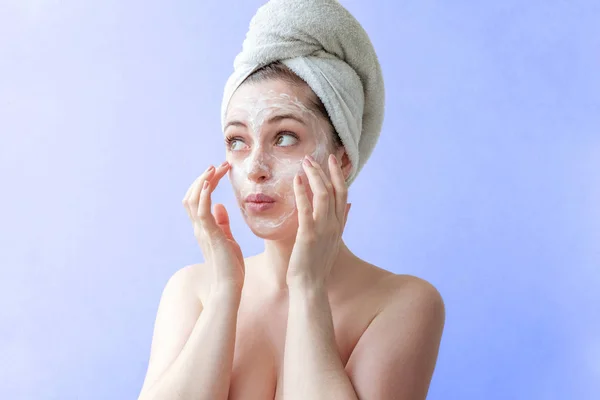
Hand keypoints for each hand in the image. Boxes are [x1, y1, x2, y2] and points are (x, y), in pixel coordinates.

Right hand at [182, 161, 244, 294]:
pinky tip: (210, 182)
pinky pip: (201, 211)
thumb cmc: (230, 266)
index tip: (219, 170)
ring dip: (203, 181)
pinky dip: (204, 194)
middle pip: (192, 195)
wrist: (230, 287)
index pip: (198, 199)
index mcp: (203, 228)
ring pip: (193, 199)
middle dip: (204, 177)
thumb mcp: (227, 239)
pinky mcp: (210, 235)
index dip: (206, 182)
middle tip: (219, 165)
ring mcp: (202, 231)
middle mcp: (199, 227)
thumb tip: (219, 206)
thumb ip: (222, 223)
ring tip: (214, 168)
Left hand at [286, 154, 350, 289]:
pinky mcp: (308, 235)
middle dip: (326, 171)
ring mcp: (323, 229)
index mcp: (339, 225)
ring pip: (323, 195)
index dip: (339, 175)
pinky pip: (306, 209)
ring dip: (315, 176)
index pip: (343, 194)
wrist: (310, 286)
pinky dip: (302, 192)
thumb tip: (350, 205)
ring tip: (306, 162)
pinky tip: (297, 180)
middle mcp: (334, 225)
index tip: (333, 160)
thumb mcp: (333, 240)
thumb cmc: (317, 265)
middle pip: (334, 191)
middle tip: (316, 155)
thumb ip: (341, 221)